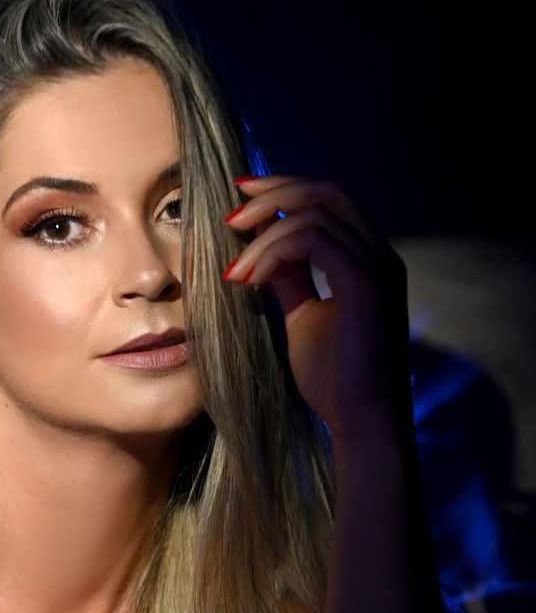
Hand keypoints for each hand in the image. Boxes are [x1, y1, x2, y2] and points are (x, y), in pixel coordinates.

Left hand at [222, 176, 409, 442]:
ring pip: (316, 213)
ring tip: (234, 269)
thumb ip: (291, 277)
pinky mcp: (366, 286)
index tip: (240, 200)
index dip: (284, 189)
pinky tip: (249, 277)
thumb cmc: (335, 379)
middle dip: (273, 192)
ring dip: (264, 233)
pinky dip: (274, 250)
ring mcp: (378, 268)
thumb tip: (264, 246)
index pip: (330, 199)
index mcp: (369, 260)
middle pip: (328, 191)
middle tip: (230, 216)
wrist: (360, 422)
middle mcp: (380, 256)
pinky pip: (315, 240)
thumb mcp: (304, 316)